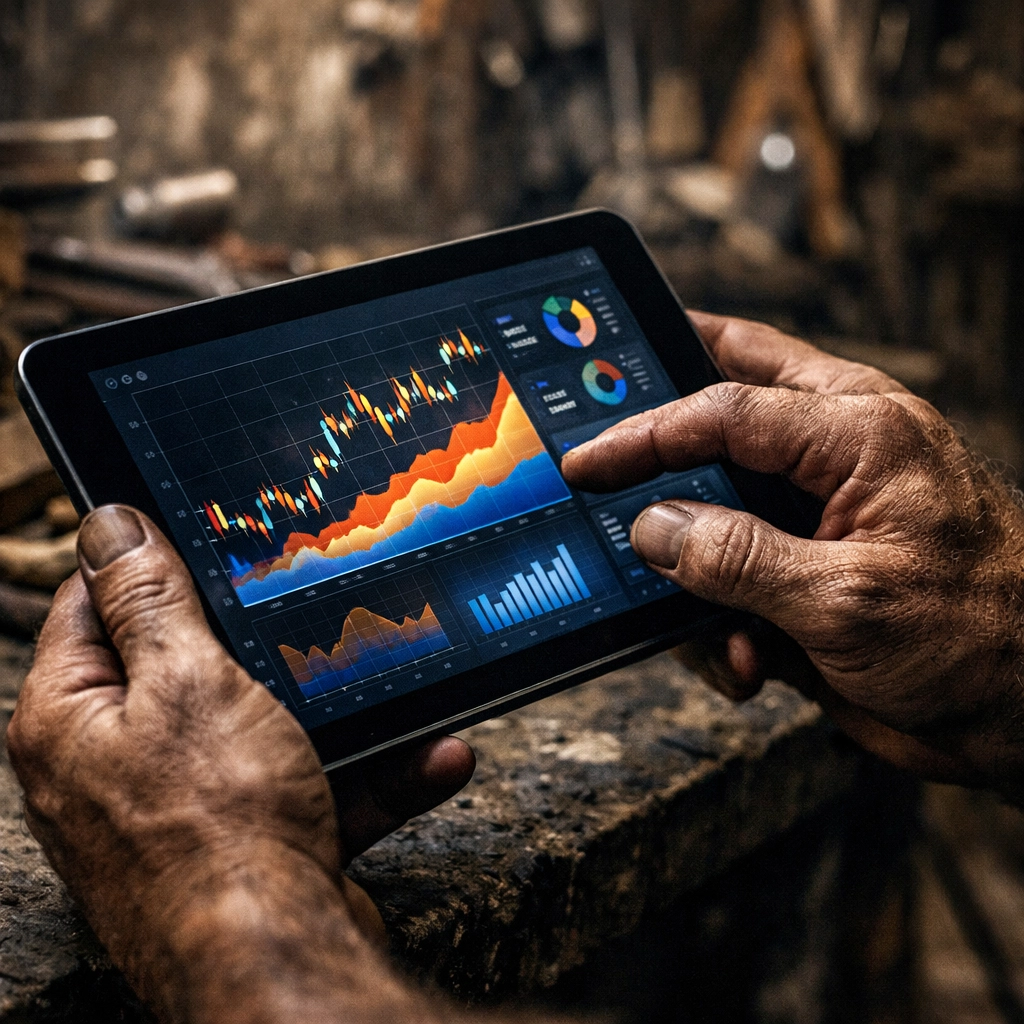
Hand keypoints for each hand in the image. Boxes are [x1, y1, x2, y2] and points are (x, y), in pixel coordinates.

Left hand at [7, 505, 474, 1022]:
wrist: (280, 961)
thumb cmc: (216, 828)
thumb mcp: (187, 680)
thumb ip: (146, 599)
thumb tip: (106, 525)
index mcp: (74, 718)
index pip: (92, 606)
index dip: (147, 562)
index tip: (207, 535)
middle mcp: (117, 766)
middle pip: (183, 664)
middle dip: (253, 637)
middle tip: (302, 599)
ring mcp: (186, 810)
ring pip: (263, 726)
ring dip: (332, 708)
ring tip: (389, 679)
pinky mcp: (251, 844)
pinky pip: (307, 787)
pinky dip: (365, 773)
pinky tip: (429, 754)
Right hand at [561, 311, 1023, 801]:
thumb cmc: (983, 640)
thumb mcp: (848, 600)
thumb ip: (739, 558)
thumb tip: (654, 529)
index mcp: (859, 433)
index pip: (724, 407)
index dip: (645, 434)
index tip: (587, 461)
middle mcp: (836, 458)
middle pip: (725, 402)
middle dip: (663, 430)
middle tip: (605, 441)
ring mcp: (819, 514)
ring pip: (714, 503)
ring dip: (693, 571)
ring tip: (720, 637)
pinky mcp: (807, 568)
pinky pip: (730, 574)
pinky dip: (720, 622)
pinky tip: (749, 664)